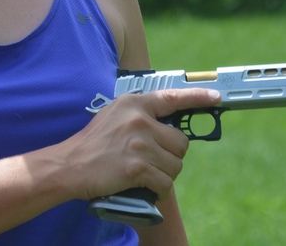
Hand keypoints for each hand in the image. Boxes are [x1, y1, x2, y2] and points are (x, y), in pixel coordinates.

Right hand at [56, 88, 220, 201]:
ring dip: (165, 173)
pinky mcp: (137, 168)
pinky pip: (166, 183)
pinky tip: (145, 186)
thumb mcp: (113, 115)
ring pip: (176, 165)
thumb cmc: (92, 143)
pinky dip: (159, 189)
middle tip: (151, 159)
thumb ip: (140, 114)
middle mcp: (138, 120)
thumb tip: (169, 122)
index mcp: (134, 104)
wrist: (69, 165)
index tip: (216, 96)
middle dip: (171, 154)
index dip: (197, 97)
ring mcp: (139, 144)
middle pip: (181, 142)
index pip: (172, 98)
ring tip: (144, 172)